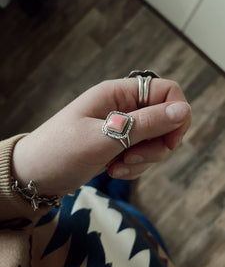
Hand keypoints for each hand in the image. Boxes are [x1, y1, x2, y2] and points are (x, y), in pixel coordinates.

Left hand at [12, 78, 190, 195]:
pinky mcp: (119, 145)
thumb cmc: (61, 151)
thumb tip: (183, 110)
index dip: (176, 115)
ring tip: (116, 166)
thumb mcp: (105, 137)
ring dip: (143, 159)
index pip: (167, 92)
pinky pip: (142, 155)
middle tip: (131, 157)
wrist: (36, 175)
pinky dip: (133, 166)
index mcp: (118, 94)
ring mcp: (122, 127)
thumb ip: (146, 124)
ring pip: (155, 141)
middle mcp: (123, 107)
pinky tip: (114, 170)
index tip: (169, 142)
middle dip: (155, 145)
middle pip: (164, 120)